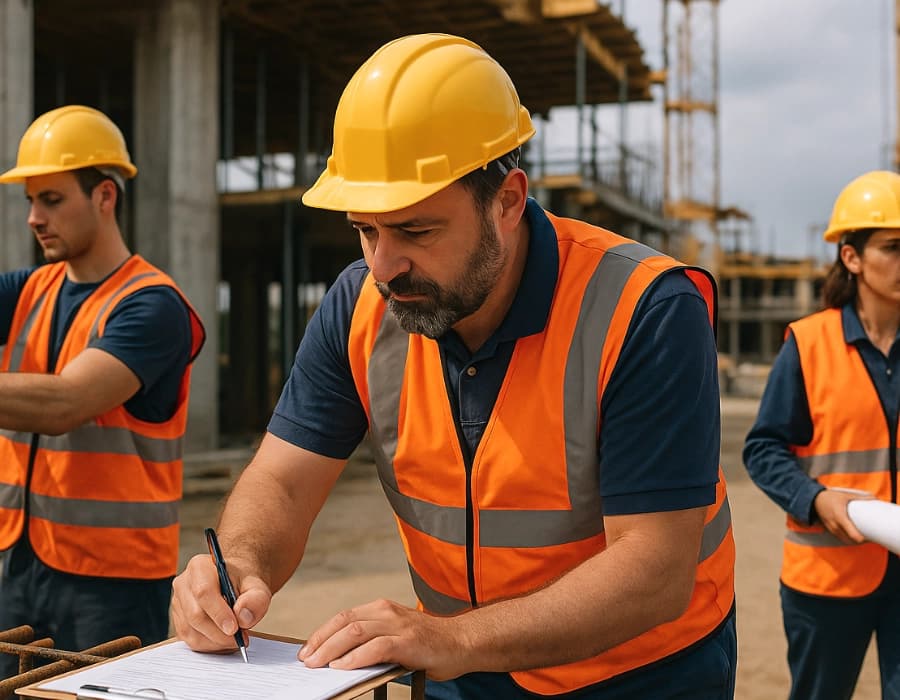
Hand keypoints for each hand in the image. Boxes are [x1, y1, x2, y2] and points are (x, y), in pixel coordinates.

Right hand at [171, 553, 272, 652]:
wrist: (235, 583)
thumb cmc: (243, 582)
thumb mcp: (257, 586)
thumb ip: (255, 599)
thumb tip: (243, 617)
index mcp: (200, 567)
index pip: (203, 592)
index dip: (218, 614)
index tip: (235, 628)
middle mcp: (183, 584)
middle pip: (195, 615)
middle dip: (219, 633)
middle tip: (240, 638)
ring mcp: (178, 604)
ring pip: (191, 631)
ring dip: (215, 641)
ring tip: (235, 639)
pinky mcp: (179, 621)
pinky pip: (190, 640)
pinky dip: (210, 645)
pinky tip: (224, 640)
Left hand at [298, 599, 470, 679]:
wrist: (462, 642)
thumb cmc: (428, 643)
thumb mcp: (396, 635)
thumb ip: (372, 640)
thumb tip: (340, 657)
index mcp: (381, 608)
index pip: (343, 617)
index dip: (322, 633)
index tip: (307, 650)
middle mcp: (387, 612)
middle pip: (344, 622)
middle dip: (321, 642)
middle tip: (306, 660)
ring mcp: (398, 625)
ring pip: (355, 632)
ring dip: (332, 650)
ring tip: (318, 665)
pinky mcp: (408, 641)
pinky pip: (376, 647)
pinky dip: (355, 657)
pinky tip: (343, 667)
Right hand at [813, 488, 872, 543]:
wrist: (815, 499)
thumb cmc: (830, 497)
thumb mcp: (846, 496)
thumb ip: (860, 498)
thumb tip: (874, 498)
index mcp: (840, 517)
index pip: (853, 535)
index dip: (863, 539)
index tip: (870, 537)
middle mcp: (835, 525)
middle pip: (851, 540)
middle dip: (861, 541)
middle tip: (870, 537)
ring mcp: (832, 529)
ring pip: (846, 541)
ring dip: (854, 541)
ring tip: (863, 537)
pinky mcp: (830, 530)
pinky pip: (841, 538)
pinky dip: (848, 539)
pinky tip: (854, 535)